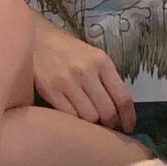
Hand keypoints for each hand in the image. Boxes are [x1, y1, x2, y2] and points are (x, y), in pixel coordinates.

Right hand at [32, 16, 136, 133]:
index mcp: (102, 61)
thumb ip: (105, 79)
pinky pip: (69, 116)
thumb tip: (119, 109)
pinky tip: (74, 118)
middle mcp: (86, 71)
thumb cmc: (68, 50)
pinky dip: (74, 121)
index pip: (122, 97)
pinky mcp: (50, 90)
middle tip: (107, 125)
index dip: (128, 117)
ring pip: (89, 117)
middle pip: (107, 111)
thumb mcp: (93, 56)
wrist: (37, 38)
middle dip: (110, 123)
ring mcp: (67, 81)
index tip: (128, 127)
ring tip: (90, 122)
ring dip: (92, 124)